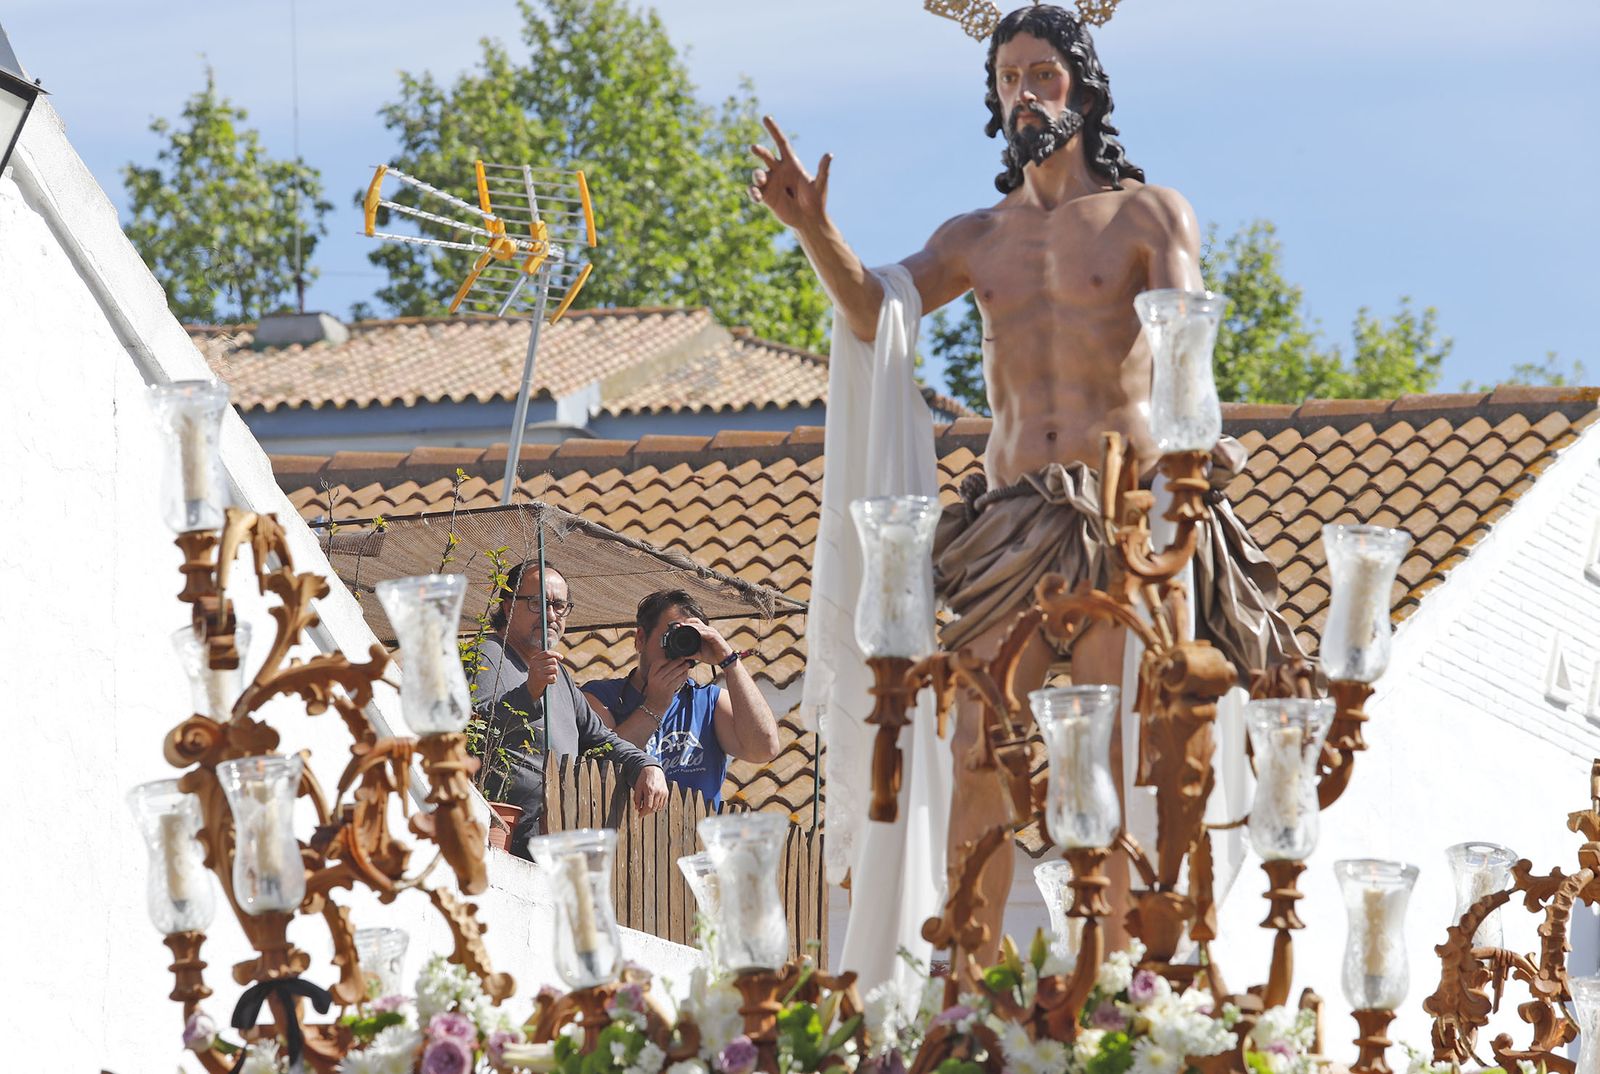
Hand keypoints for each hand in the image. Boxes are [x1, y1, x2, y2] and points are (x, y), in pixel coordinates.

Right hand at [527, 649, 560, 691]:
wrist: (531, 688)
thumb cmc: (538, 675)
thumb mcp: (538, 665)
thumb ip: (547, 659)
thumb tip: (560, 656)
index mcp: (534, 659)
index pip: (547, 653)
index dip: (555, 654)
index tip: (561, 657)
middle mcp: (535, 664)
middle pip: (553, 661)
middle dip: (555, 667)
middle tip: (550, 673)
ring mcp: (538, 671)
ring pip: (555, 669)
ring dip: (554, 674)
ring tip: (549, 677)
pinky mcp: (541, 679)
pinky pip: (554, 677)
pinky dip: (553, 680)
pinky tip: (549, 682)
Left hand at [633, 766, 667, 814]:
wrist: (653, 769)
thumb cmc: (644, 777)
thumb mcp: (637, 786)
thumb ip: (636, 798)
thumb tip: (637, 808)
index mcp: (650, 790)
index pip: (648, 807)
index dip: (643, 813)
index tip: (639, 815)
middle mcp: (658, 792)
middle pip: (653, 808)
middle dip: (647, 812)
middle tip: (642, 812)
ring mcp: (663, 793)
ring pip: (658, 807)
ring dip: (652, 810)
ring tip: (646, 808)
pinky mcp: (666, 793)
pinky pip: (663, 804)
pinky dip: (658, 807)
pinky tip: (653, 805)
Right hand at [642, 654, 694, 712]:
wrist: (654, 705)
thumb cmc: (656, 691)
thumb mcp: (654, 680)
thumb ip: (660, 672)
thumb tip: (673, 662)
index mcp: (651, 674)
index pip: (658, 662)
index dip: (666, 659)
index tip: (672, 659)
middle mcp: (655, 678)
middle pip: (668, 666)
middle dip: (678, 662)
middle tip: (683, 659)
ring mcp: (662, 684)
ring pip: (674, 673)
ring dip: (682, 668)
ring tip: (687, 665)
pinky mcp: (669, 690)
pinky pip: (678, 680)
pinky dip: (683, 676)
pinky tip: (686, 674)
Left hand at [678, 617, 733, 662]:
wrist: (724, 660)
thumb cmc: (713, 656)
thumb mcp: (699, 655)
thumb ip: (691, 653)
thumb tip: (681, 655)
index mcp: (703, 633)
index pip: (694, 624)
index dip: (685, 624)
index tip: (677, 627)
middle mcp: (707, 631)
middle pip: (696, 622)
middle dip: (687, 623)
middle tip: (679, 626)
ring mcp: (712, 632)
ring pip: (700, 626)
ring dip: (692, 626)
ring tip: (684, 627)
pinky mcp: (715, 636)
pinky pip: (707, 632)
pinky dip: (700, 632)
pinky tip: (695, 633)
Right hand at [750, 115, 831, 232]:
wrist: (809, 220)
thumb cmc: (816, 201)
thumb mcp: (820, 185)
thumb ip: (823, 170)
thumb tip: (829, 155)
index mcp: (791, 164)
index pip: (781, 143)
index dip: (774, 130)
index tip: (766, 118)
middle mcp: (779, 171)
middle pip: (766, 156)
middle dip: (760, 151)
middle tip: (754, 148)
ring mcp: (771, 183)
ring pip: (758, 174)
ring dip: (757, 175)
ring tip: (760, 180)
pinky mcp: (766, 197)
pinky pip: (754, 191)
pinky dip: (752, 192)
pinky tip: (756, 196)